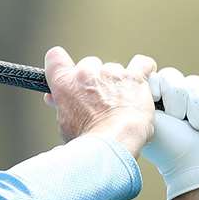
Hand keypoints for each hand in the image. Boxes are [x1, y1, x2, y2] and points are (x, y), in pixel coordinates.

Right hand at [42, 47, 156, 156]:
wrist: (113, 142)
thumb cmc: (88, 138)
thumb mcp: (65, 123)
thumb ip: (62, 104)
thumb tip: (55, 98)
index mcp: (65, 83)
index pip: (55, 58)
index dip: (62, 65)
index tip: (68, 73)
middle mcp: (87, 73)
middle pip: (89, 65)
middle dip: (94, 79)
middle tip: (99, 98)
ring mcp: (111, 74)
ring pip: (114, 68)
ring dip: (117, 81)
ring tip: (121, 101)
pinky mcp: (135, 78)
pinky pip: (143, 64)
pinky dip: (143, 71)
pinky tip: (141, 83)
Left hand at [142, 66, 198, 199]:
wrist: (195, 167)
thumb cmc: (166, 148)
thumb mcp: (145, 123)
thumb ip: (134, 101)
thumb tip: (127, 80)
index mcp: (152, 100)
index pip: (154, 76)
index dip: (158, 85)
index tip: (157, 100)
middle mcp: (172, 97)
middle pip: (173, 76)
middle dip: (177, 99)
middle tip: (177, 119)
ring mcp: (195, 101)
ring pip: (194, 83)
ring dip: (196, 106)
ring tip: (196, 126)